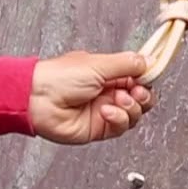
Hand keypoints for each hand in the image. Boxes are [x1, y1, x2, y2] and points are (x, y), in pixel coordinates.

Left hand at [29, 50, 156, 143]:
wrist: (37, 99)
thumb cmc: (59, 77)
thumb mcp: (99, 64)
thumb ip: (127, 64)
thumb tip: (149, 59)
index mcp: (108, 73)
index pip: (137, 77)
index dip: (146, 79)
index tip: (149, 78)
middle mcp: (108, 92)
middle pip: (140, 98)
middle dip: (143, 96)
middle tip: (137, 92)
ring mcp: (104, 111)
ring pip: (134, 114)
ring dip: (131, 107)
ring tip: (118, 100)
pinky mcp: (99, 129)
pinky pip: (120, 127)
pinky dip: (118, 118)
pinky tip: (106, 111)